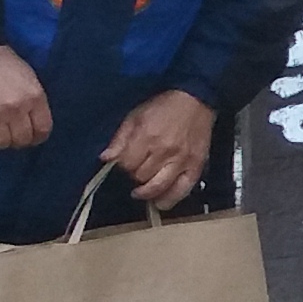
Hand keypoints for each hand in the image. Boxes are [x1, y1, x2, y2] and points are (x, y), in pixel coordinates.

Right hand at [0, 47, 49, 149]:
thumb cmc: (2, 63)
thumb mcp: (28, 77)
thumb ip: (33, 100)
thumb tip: (34, 123)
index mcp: (34, 96)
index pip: (43, 129)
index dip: (38, 137)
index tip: (32, 137)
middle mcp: (16, 108)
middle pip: (22, 139)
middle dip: (18, 141)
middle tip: (12, 135)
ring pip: (1, 143)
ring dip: (0, 140)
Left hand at [101, 91, 216, 209]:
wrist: (196, 100)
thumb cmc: (165, 106)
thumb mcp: (136, 116)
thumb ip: (120, 139)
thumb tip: (106, 158)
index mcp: (147, 136)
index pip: (126, 165)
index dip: (121, 166)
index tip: (124, 163)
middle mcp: (165, 151)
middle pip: (140, 177)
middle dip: (134, 176)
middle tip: (136, 170)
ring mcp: (182, 161)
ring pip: (158, 188)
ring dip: (147, 192)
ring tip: (141, 191)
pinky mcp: (196, 166)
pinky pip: (182, 190)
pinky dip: (170, 199)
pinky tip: (160, 201)